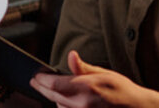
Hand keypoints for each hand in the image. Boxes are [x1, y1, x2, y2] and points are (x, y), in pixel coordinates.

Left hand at [29, 51, 158, 107]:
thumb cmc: (122, 90)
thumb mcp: (104, 73)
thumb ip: (83, 68)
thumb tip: (71, 56)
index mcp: (86, 88)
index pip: (54, 84)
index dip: (41, 80)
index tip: (36, 76)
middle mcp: (82, 104)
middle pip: (52, 96)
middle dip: (41, 88)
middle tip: (35, 82)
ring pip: (58, 106)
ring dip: (53, 98)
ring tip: (51, 90)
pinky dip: (62, 106)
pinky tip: (62, 101)